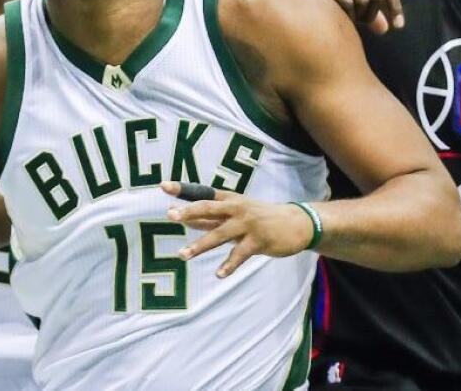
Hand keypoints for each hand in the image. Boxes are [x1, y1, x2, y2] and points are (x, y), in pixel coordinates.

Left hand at [160, 182, 312, 277]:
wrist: (297, 223)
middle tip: (171, 215)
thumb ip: (212, 218)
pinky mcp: (259, 240)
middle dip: (190, 211)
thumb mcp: (236, 214)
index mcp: (230, 199)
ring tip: (183, 255)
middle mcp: (237, 208)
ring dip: (200, 245)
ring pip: (220, 234)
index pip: (203, 193)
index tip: (163, 186)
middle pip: (209, 208)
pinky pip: (240, 254)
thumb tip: (186, 219)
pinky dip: (229, 264)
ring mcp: (248, 224)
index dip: (183, 190)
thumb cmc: (261, 218)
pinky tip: (219, 274)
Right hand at [259, 0, 402, 33]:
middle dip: (375, 14)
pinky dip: (347, 16)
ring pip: (362, 1)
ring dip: (360, 17)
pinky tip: (340, 16)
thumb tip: (386, 29)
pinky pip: (345, 5)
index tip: (398, 25)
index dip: (395, 5)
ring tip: (351, 18)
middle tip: (367, 23)